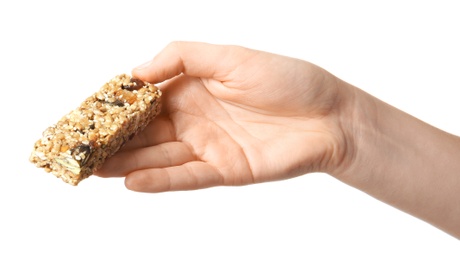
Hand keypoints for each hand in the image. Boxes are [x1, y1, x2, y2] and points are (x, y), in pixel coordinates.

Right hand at [96, 41, 353, 191]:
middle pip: (147, 133)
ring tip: (95, 168)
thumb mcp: (230, 56)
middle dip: (114, 141)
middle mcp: (196, 119)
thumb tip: (136, 72)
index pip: (146, 101)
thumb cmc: (287, 79)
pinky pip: (187, 176)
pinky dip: (161, 179)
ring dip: (128, 163)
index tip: (87, 113)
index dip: (117, 107)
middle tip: (80, 149)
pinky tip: (132, 181)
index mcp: (193, 89)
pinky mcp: (225, 170)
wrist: (329, 115)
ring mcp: (209, 146)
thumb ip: (181, 58)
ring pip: (161, 156)